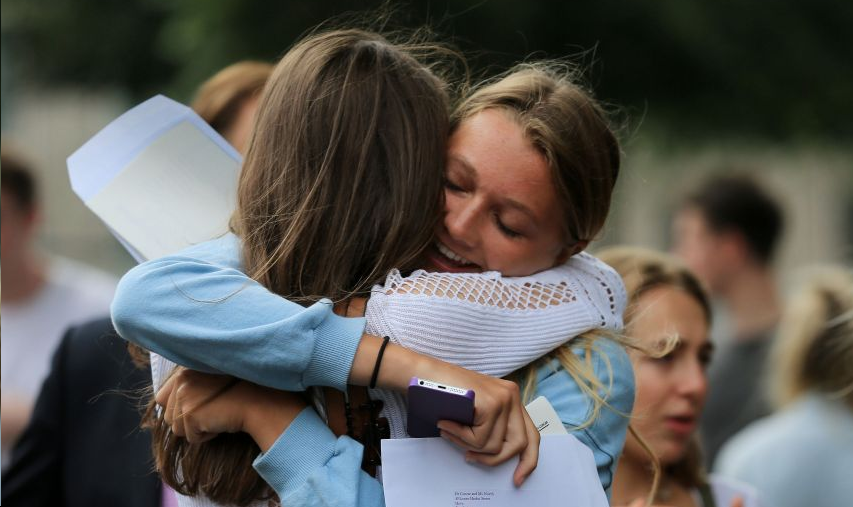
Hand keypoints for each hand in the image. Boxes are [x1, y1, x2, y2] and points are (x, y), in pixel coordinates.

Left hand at [156, 367, 306, 449]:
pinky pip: (191, 438)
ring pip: (177, 429)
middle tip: (214, 410)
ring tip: (218, 414)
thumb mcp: (213, 379)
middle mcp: (181, 379)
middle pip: (168, 416)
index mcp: (185, 369)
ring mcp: (184, 396)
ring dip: (197, 429)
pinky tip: (222, 421)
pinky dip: (207, 436)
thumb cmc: (243, 391)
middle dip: (189, 420)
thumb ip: (190, 385)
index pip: (161, 397)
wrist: (261, 399)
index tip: (200, 407)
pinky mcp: (190, 414)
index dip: (180, 408)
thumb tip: (164, 404)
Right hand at [432, 367, 539, 486]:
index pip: (531, 435)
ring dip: (467, 443)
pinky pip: (479, 439)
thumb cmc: (444, 391)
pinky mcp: (491, 404)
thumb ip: (490, 425)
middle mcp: (511, 396)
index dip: (528, 460)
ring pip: (494, 445)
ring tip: (450, 430)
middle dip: (493, 458)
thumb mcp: (475, 409)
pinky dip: (460, 436)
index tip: (518, 478)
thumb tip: (495, 455)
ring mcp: (503, 399)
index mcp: (511, 398)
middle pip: (518, 444)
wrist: (423, 372)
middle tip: (471, 458)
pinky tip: (447, 423)